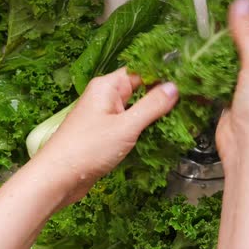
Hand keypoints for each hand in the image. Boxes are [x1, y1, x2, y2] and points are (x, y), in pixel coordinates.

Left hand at [34, 67, 178, 204]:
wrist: (57, 178)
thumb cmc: (88, 148)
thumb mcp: (126, 126)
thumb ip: (152, 106)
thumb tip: (174, 87)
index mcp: (108, 86)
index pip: (141, 70)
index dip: (163, 74)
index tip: (188, 79)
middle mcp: (105, 97)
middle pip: (139, 89)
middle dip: (162, 95)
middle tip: (191, 100)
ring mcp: (104, 116)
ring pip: (135, 109)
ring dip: (154, 114)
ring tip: (183, 116)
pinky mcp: (105, 134)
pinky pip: (129, 124)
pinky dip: (143, 128)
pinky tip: (162, 134)